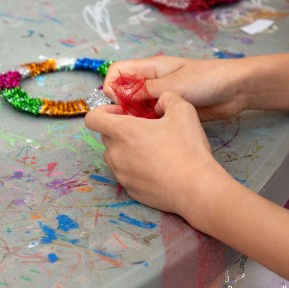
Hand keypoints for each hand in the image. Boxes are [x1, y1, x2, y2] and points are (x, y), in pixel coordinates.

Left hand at [84, 92, 227, 215]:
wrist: (196, 188)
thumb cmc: (187, 148)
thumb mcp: (182, 110)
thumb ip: (166, 97)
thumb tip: (159, 102)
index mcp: (121, 131)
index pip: (92, 118)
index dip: (104, 111)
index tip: (124, 112)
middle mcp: (115, 153)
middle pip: (106, 136)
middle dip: (121, 129)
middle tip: (145, 129)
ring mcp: (121, 174)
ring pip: (115, 156)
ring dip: (127, 149)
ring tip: (153, 148)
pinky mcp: (130, 190)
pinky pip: (126, 173)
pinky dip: (136, 168)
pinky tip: (158, 167)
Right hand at [102, 56, 247, 121]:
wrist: (236, 90)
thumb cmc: (206, 80)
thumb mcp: (173, 84)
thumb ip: (145, 90)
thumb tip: (119, 96)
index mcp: (150, 67)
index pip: (118, 71)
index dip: (112, 85)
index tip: (117, 102)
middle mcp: (151, 81)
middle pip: (124, 91)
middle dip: (121, 105)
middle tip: (128, 120)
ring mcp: (160, 97)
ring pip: (136, 107)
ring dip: (134, 117)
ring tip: (141, 128)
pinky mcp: (169, 111)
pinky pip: (150, 118)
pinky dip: (147, 124)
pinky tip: (152, 132)